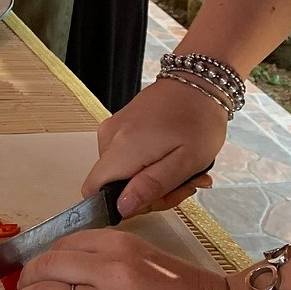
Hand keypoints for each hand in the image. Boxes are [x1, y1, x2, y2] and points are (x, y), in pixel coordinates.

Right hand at [82, 80, 224, 217]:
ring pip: (121, 173)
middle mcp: (109, 137)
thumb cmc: (198, 121)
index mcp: (123, 148)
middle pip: (113, 185)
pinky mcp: (119, 125)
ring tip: (183, 171)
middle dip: (148, 194)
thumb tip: (122, 208)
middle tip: (184, 185)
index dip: (116, 206)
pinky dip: (147, 166)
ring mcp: (112, 129)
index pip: (93, 189)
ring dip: (151, 181)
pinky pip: (125, 158)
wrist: (197, 81)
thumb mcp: (186, 161)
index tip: (150, 201)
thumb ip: (152, 186)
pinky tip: (172, 159)